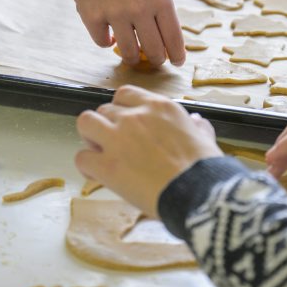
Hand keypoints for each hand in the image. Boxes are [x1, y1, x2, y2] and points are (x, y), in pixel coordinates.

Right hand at [62, 0, 184, 66]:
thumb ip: (157, 13)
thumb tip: (161, 46)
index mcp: (161, 0)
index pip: (174, 39)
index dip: (176, 56)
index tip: (176, 62)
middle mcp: (141, 8)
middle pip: (154, 52)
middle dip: (154, 60)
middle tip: (151, 59)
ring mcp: (116, 13)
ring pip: (129, 54)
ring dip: (130, 57)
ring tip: (130, 52)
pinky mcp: (93, 16)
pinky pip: (103, 43)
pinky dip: (106, 40)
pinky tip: (107, 31)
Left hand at [75, 86, 221, 216]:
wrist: (198, 192)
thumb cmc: (205, 169)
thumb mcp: (205, 138)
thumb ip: (197, 127)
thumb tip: (196, 122)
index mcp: (159, 107)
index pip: (125, 94)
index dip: (122, 110)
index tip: (127, 125)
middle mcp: (135, 116)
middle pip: (104, 109)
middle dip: (107, 126)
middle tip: (115, 144)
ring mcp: (117, 138)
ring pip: (85, 122)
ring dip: (90, 137)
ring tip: (100, 153)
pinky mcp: (106, 164)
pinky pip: (81, 157)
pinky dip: (87, 166)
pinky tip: (97, 175)